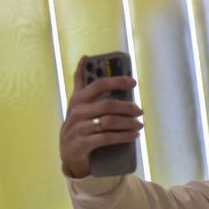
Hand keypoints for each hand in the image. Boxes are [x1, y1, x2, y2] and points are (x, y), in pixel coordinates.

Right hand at [59, 55, 142, 177]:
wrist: (68, 151)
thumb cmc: (78, 123)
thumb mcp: (77, 102)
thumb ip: (81, 82)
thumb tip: (85, 57)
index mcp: (78, 98)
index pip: (99, 85)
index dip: (117, 81)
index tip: (133, 81)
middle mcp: (77, 111)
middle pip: (108, 105)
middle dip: (128, 107)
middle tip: (140, 111)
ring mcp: (78, 127)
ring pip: (109, 122)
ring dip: (128, 123)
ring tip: (139, 125)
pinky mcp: (82, 143)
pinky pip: (106, 138)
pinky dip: (123, 136)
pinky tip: (133, 135)